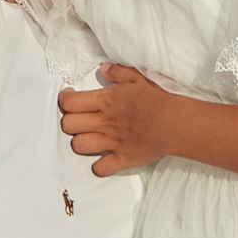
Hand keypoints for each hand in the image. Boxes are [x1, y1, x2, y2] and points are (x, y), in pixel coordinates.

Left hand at [57, 64, 175, 175]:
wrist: (173, 122)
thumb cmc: (156, 99)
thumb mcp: (137, 78)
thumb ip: (118, 72)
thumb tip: (104, 69)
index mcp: (104, 101)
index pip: (69, 102)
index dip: (65, 101)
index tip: (70, 99)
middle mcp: (103, 122)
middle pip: (68, 125)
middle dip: (70, 122)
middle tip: (80, 120)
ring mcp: (111, 142)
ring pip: (78, 146)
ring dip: (81, 143)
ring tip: (91, 138)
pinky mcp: (122, 158)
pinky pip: (100, 168)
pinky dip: (100, 166)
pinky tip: (105, 159)